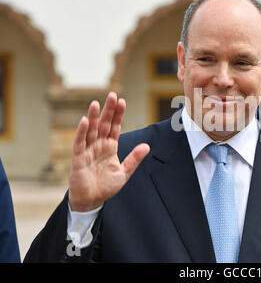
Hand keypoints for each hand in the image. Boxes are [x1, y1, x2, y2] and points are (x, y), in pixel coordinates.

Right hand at [68, 92, 149, 211]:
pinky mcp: (78, 158)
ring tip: (96, 103)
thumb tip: (147, 146)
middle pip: (104, 124)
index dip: (118, 115)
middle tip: (112, 95)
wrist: (92, 201)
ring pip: (91, 130)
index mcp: (110, 146)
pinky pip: (80, 142)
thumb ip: (134, 159)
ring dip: (93, 117)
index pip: (115, 127)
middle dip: (108, 110)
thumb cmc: (106, 186)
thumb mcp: (124, 172)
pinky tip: (85, 121)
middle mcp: (99, 145)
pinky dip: (82, 132)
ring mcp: (88, 150)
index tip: (122, 101)